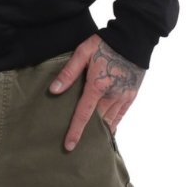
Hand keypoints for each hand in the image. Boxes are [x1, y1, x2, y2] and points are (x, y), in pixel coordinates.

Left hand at [49, 34, 144, 151]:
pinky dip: (113, 124)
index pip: (83, 115)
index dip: (75, 132)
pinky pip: (121, 116)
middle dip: (88, 134)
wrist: (132, 39)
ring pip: (110, 121)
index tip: (69, 146)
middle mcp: (112, 96)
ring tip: (90, 140)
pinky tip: (107, 129)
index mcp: (97, 86)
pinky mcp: (131, 96)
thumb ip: (69, 73)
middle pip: (97, 122)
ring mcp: (123, 97)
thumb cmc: (105, 44)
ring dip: (100, 131)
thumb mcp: (83, 53)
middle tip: (77, 144)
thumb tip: (54, 90)